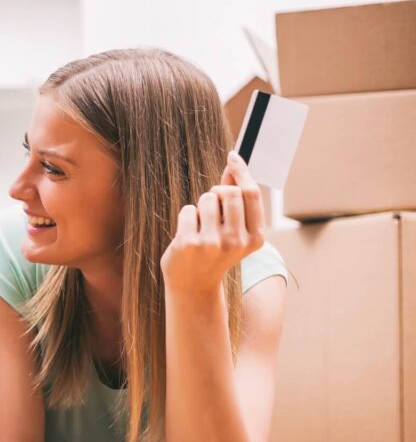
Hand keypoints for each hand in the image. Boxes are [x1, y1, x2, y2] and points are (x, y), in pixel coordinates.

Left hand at [160, 150, 264, 293]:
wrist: (193, 285)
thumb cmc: (213, 251)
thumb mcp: (232, 229)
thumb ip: (235, 200)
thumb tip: (234, 165)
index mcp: (255, 238)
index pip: (251, 194)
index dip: (241, 171)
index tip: (233, 157)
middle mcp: (237, 241)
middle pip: (230, 192)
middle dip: (217, 192)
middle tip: (211, 206)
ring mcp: (213, 243)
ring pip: (207, 198)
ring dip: (201, 205)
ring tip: (200, 225)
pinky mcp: (190, 243)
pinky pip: (188, 210)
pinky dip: (186, 216)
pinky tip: (187, 234)